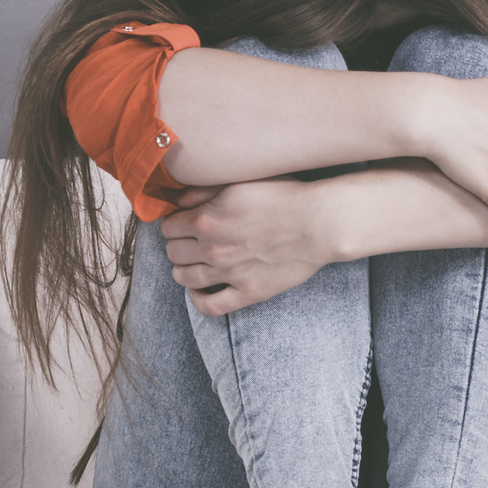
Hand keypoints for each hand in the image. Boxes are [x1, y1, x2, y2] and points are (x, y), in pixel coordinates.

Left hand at [161, 178, 330, 314]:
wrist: (319, 223)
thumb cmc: (284, 196)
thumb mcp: (239, 181)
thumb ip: (202, 190)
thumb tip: (175, 201)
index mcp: (206, 219)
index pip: (168, 226)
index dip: (173, 222)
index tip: (181, 221)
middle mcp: (212, 249)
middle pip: (173, 252)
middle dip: (177, 244)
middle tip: (188, 240)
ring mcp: (229, 273)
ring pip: (184, 278)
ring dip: (182, 269)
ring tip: (191, 262)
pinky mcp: (248, 292)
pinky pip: (211, 305)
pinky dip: (198, 300)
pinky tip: (199, 291)